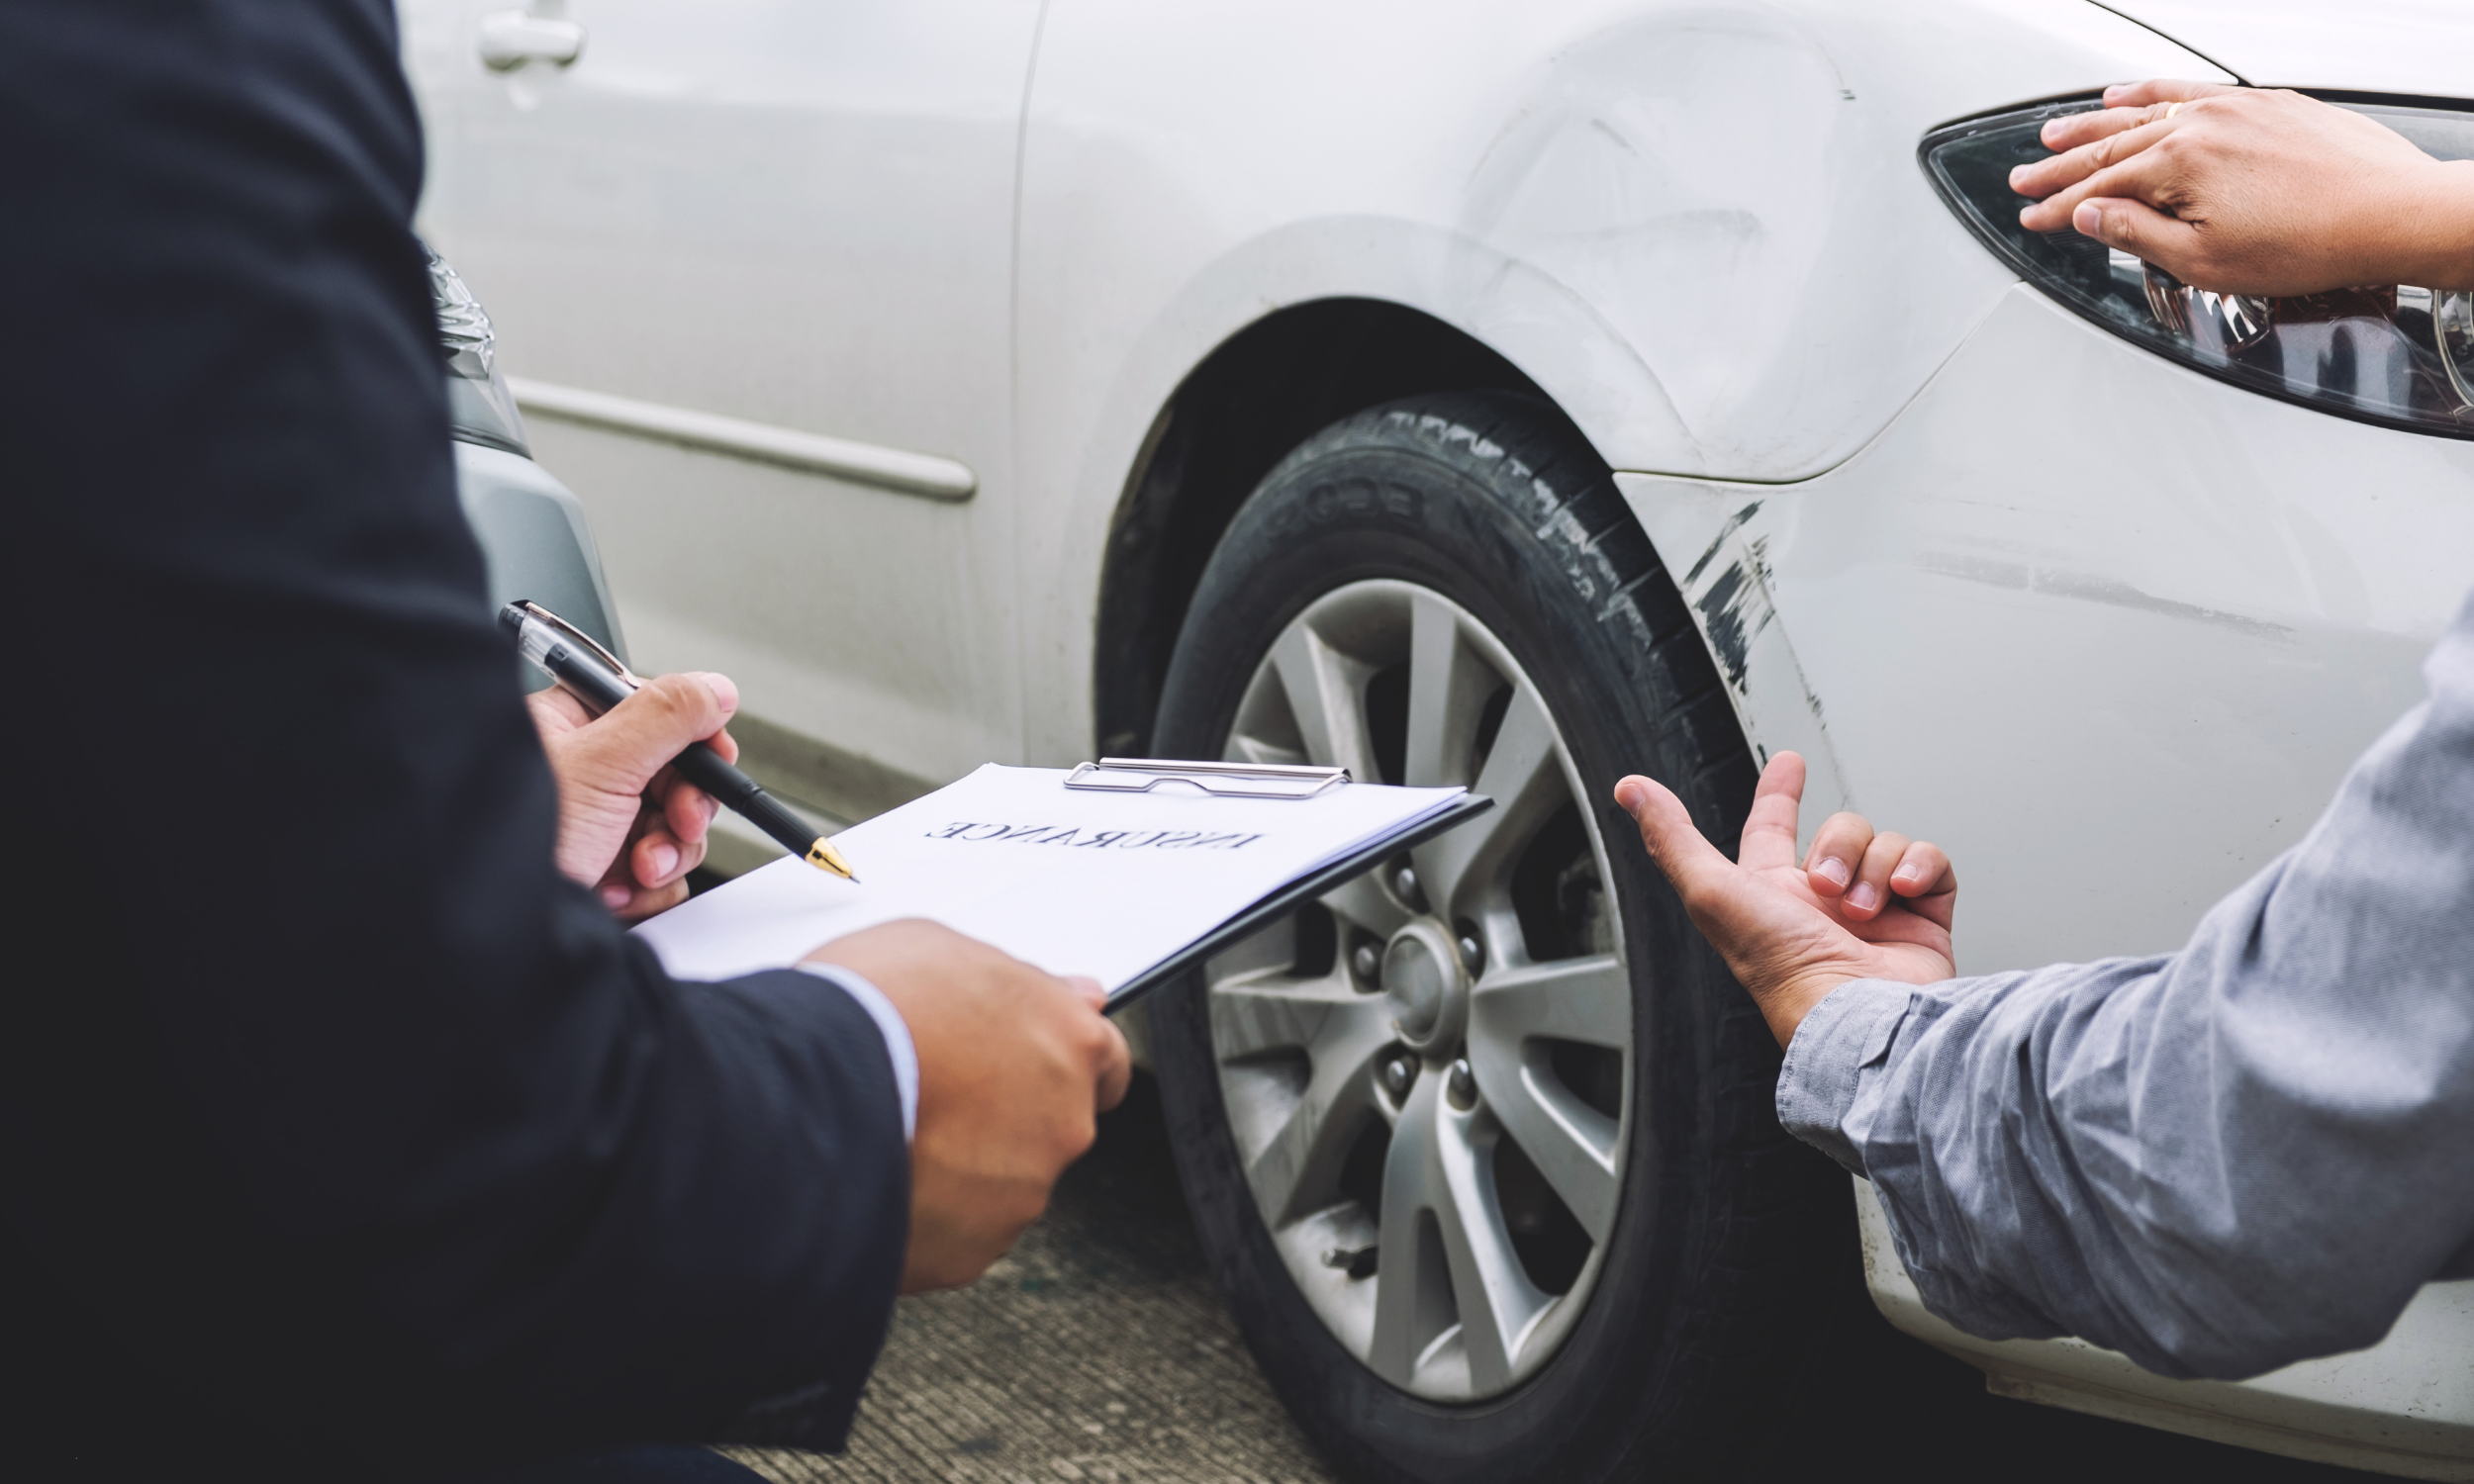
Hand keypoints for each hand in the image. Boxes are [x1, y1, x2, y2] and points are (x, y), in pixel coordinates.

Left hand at [527, 672, 738, 920]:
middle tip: (678, 823)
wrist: (495, 931)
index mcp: (571, 727)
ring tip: (635, 869)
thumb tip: (715, 687)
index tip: (713, 762)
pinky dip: (649, 889)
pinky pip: (661, 875)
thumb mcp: (601, 764)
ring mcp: (596, 828)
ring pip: (674, 829)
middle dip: (680, 809)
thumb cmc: (512, 843)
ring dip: (666, 854)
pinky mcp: (605, 874)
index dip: (694, 740)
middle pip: (675, 776)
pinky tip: (616, 893)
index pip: (657, 714)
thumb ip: (666, 716)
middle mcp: (585, 775)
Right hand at [805, 920, 1131, 1292]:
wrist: (807, 1095)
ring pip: (999, 1183)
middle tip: (935, 1095)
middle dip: (1002, 1116)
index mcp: (1068, 1042)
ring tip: (893, 1133)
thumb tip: (1062, 992)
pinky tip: (879, 1177)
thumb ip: (1017, 980)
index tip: (1039, 1067)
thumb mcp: (943, 948)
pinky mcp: (972, 1251)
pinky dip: (923, 1214)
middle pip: (1049, 1126)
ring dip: (960, 1166)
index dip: (1063, 1063)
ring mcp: (1020, 1193)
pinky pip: (954, 1233)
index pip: (1106, 1061)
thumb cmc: (870, 1008)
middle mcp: (1063, 1123)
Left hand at [1613, 753, 1956, 1046]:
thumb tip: (1631, 791)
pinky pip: (1929, 862)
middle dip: (1835, 844)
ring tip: (1860, 909)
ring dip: (1871, 866)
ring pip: (1882, 842)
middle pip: (1838, 829)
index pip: (1772, 829)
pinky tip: (1901, 893)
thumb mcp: (1712, 893)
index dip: (1778, 794)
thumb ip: (1673, 839)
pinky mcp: (1923, 920)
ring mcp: (1877, 911)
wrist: (1858, 1013)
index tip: (1789, 763)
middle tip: (1826, 886)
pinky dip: (1918, 868)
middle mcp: (1824, 902)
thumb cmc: (1781, 968)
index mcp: (1773, 896)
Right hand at [2009, 80, 2473, 295]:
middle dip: (2060, 165)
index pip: (2097, 189)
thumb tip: (2091, 218)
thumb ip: (2138, 235)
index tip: (2033, 220)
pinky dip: (2152, 94)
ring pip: (2145, 111)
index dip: (2057, 209)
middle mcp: (2202, 124)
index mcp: (2179, 164)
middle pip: (2110, 144)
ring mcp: (2235, 107)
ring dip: (2094, 122)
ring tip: (2057, 131)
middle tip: (2025, 177)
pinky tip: (2132, 95)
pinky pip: (2189, 90)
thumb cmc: (2312, 242)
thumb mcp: (2205, 260)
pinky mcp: (2267, 103)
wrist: (2393, 212)